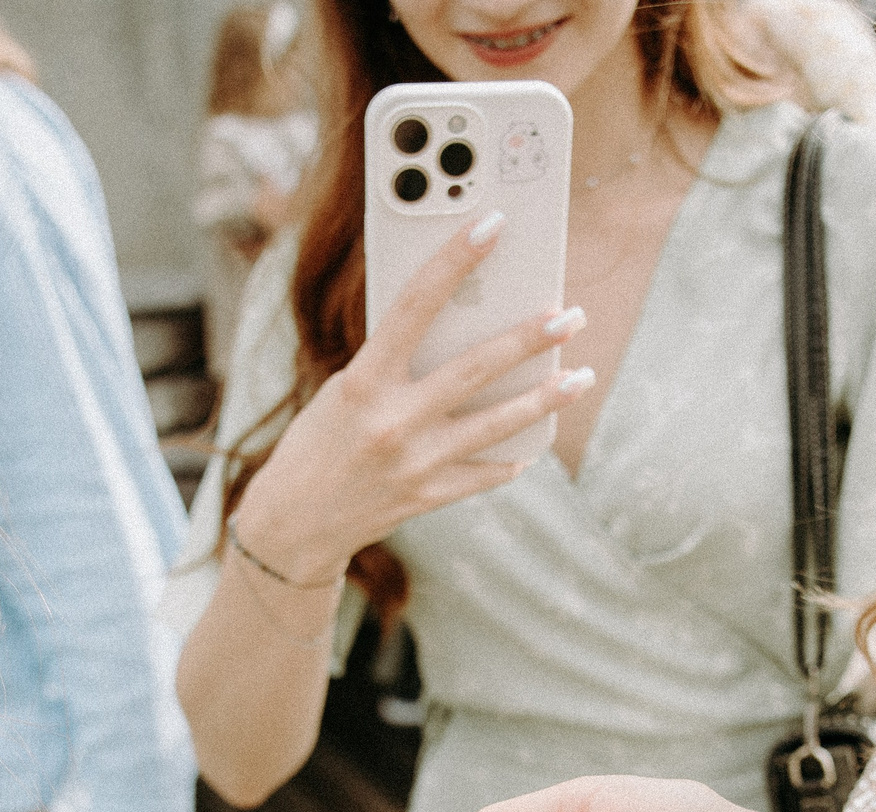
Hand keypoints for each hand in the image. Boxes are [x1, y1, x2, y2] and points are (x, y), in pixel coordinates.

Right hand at [229, 214, 592, 583]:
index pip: (415, 304)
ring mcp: (415, 464)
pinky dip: (511, 458)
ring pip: (496, 424)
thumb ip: (394, 363)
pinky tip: (533, 443)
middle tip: (571, 316)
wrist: (293, 523)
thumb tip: (459, 330)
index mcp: (364, 381)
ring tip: (581, 378)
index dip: (455, 259)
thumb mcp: (344, 390)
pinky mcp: (428, 496)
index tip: (492, 225)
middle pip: (476, 368)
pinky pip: (485, 473)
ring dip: (545, 399)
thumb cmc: (317, 441)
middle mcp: (393, 421)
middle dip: (529, 339)